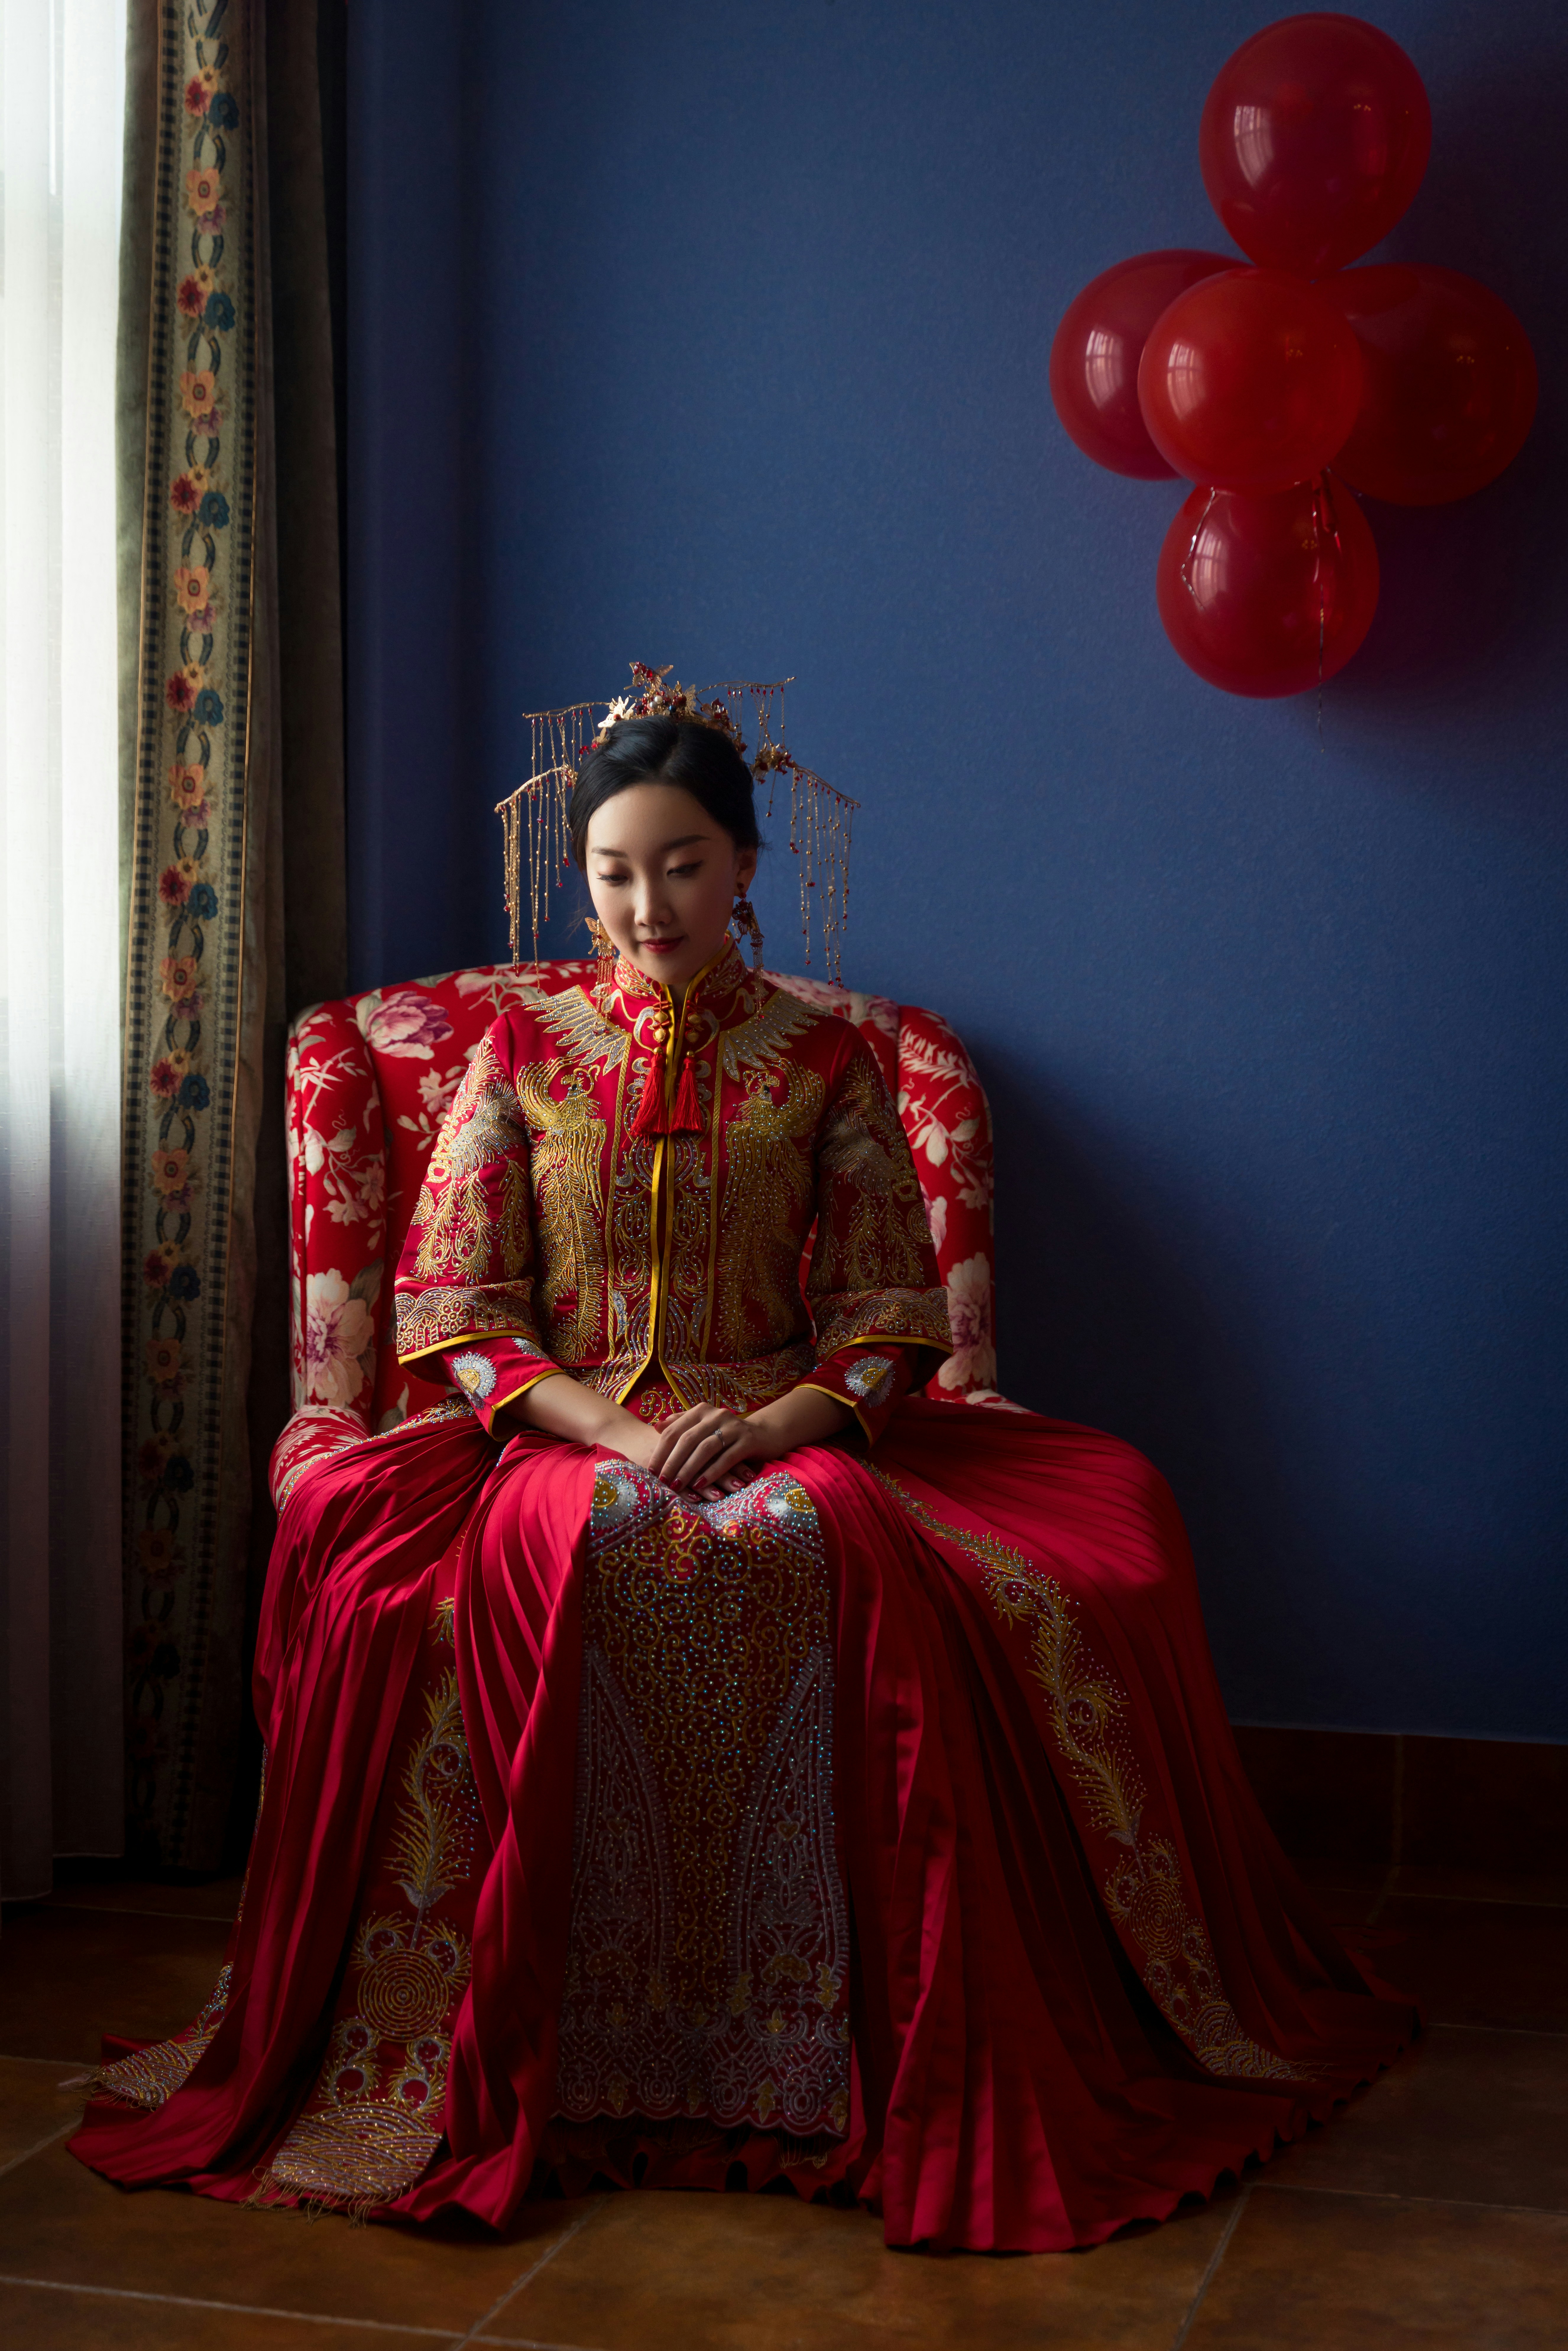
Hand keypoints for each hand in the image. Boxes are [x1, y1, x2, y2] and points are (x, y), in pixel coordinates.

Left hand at [647, 1385, 857, 1496]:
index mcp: (702, 1411)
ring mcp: (733, 1427)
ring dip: (688, 1469)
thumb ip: (682, 1424)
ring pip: (705, 1449)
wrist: (766, 1433)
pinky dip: (712, 1472)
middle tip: (660, 1481)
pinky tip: (701, 1485)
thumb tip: (656, 1427)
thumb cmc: (728, 1434)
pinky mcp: (747, 1441)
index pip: (675, 1430)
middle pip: (687, 1440)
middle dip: (671, 1463)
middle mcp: (716, 1415)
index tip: (650, 1470)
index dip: (660, 1451)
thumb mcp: (705, 1426)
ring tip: (676, 1486)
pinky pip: (726, 1458)